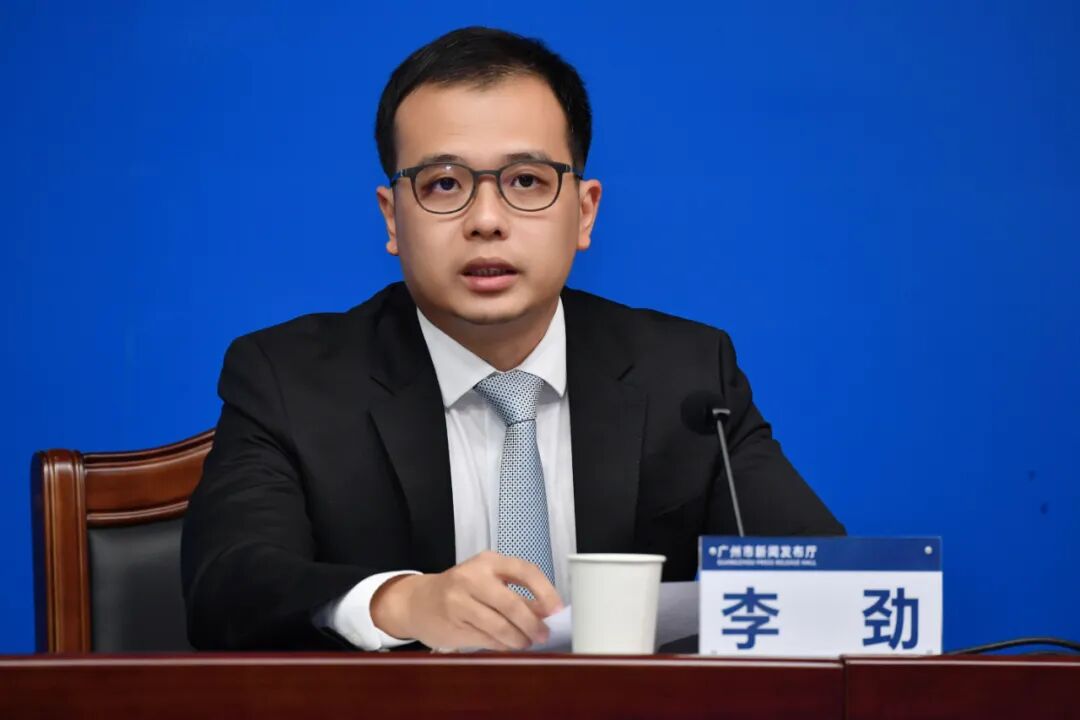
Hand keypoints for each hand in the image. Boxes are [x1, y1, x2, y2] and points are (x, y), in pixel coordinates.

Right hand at [370, 551, 562, 650]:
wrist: (418, 601)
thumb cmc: (461, 589)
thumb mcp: (488, 580)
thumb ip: (516, 592)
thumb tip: (547, 612)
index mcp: (488, 561)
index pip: (525, 571)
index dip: (545, 592)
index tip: (557, 610)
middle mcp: (472, 577)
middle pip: (511, 604)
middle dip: (532, 624)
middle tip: (543, 635)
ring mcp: (459, 601)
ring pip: (499, 626)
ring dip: (518, 639)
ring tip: (525, 643)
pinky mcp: (452, 623)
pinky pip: (486, 638)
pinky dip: (501, 645)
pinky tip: (506, 645)